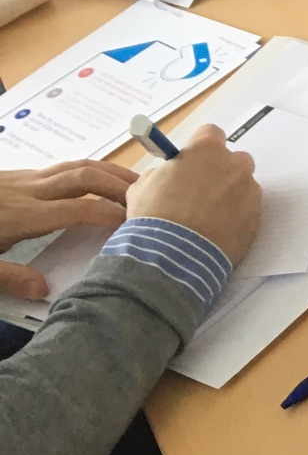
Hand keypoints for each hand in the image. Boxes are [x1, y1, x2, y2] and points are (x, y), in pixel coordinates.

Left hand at [0, 160, 132, 297]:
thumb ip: (9, 277)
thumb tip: (43, 289)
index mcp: (24, 214)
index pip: (79, 208)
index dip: (111, 214)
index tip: (134, 225)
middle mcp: (30, 189)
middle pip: (84, 176)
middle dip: (119, 185)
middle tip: (146, 199)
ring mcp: (25, 178)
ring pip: (76, 165)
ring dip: (108, 172)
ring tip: (133, 185)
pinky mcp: (20, 175)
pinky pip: (63, 167)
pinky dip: (90, 173)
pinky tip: (96, 185)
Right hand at [124, 124, 260, 264]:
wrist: (175, 254)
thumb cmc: (155, 214)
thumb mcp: (144, 184)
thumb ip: (164, 172)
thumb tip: (171, 175)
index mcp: (207, 150)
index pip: (211, 133)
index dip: (200, 147)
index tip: (192, 160)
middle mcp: (235, 166)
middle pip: (234, 160)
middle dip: (221, 170)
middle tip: (202, 189)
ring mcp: (250, 192)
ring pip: (244, 186)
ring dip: (231, 194)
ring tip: (209, 215)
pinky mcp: (257, 218)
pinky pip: (248, 210)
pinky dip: (237, 216)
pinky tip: (218, 230)